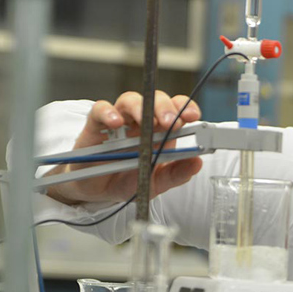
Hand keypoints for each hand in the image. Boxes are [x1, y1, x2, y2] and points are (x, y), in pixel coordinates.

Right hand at [46, 91, 203, 205]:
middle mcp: (141, 122)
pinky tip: (116, 123)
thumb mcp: (155, 183)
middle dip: (165, 107)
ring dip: (141, 107)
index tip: (192, 116)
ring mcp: (119, 121)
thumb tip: (197, 163)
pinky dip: (108, 113)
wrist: (97, 191)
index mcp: (160, 132)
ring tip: (146, 121)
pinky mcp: (95, 125)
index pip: (175, 110)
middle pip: (155, 100)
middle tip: (170, 121)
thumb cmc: (127, 180)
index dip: (185, 108)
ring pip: (130, 99)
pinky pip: (100, 110)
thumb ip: (176, 174)